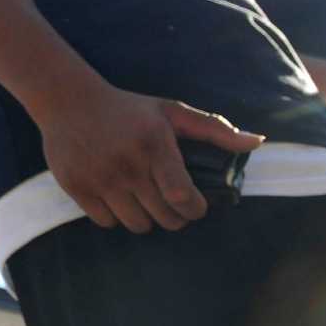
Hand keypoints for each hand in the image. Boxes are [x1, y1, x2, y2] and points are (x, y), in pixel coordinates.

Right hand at [35, 79, 263, 233]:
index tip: (195, 205)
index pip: (182, 197)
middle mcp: (127, 164)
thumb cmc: (128, 108)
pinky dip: (115, 216)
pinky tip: (117, 196)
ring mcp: (100, 177)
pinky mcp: (77, 186)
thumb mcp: (170, 111)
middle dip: (174, 216)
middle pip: (164, 218)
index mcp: (154, 144)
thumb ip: (214, 129)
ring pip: (136, 224)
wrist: (68, 100)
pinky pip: (106, 222)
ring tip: (143, 199)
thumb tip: (257, 141)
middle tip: (170, 202)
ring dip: (145, 217)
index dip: (194, 210)